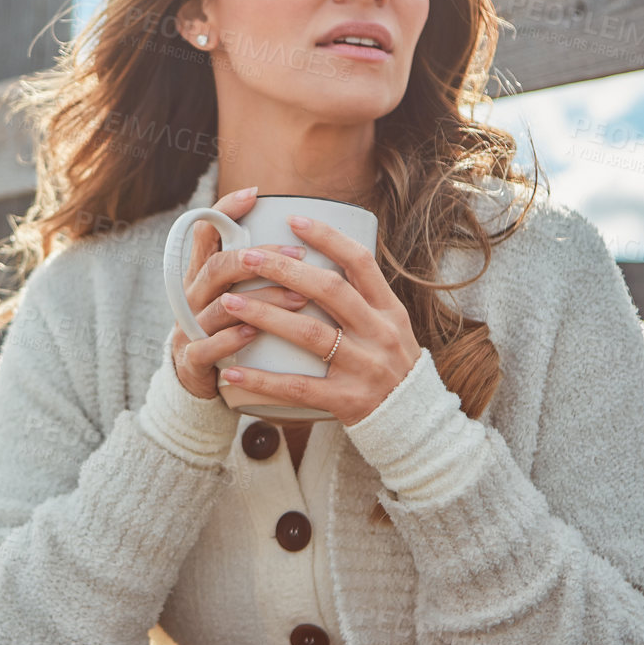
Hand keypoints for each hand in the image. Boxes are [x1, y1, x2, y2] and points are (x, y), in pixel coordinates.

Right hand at [171, 187, 312, 400]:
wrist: (199, 383)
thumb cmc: (227, 331)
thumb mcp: (236, 296)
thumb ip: (256, 271)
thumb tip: (304, 239)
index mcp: (203, 275)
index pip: (206, 232)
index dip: (226, 211)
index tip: (256, 194)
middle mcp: (193, 296)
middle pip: (217, 266)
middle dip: (258, 259)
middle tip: (299, 256)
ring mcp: (189, 327)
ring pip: (219, 306)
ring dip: (260, 301)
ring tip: (298, 299)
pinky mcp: (190, 359)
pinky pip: (206, 346)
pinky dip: (230, 339)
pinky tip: (253, 333)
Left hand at [215, 213, 420, 426]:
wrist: (413, 424)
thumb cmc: (390, 367)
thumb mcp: (390, 326)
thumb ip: (362, 297)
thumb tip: (322, 256)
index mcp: (389, 310)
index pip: (360, 262)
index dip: (327, 238)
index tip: (293, 219)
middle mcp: (380, 333)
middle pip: (330, 290)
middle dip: (285, 270)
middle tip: (247, 257)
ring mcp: (364, 367)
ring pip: (309, 334)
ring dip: (266, 314)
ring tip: (230, 302)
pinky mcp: (346, 400)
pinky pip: (298, 387)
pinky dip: (263, 379)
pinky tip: (233, 371)